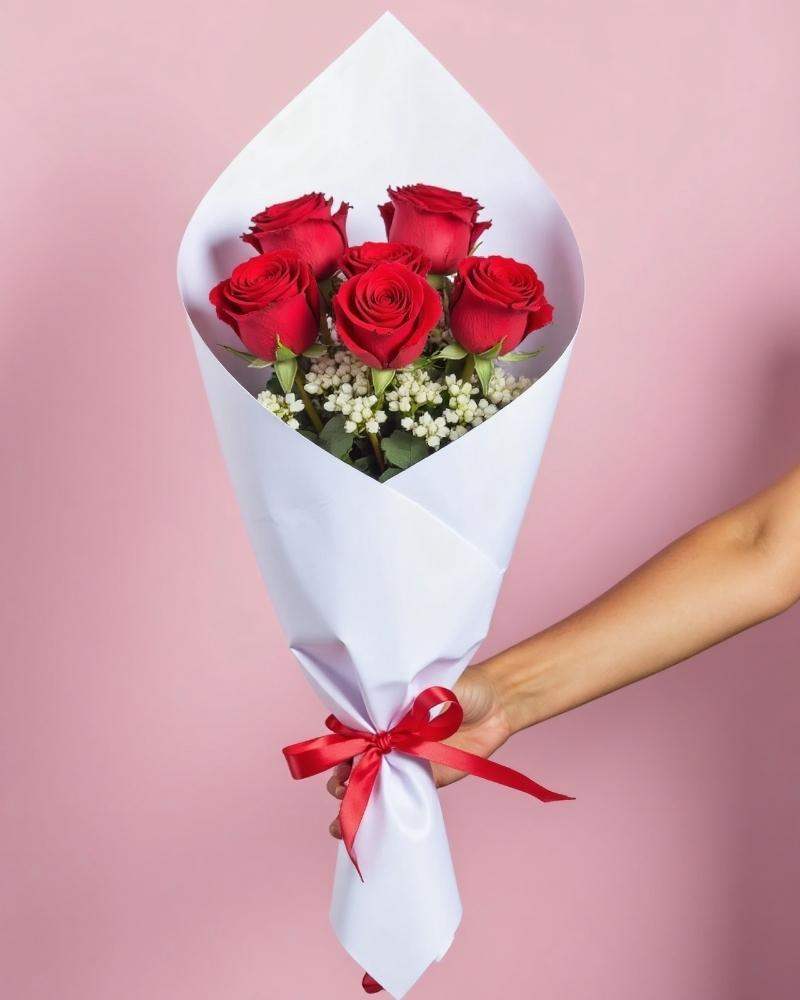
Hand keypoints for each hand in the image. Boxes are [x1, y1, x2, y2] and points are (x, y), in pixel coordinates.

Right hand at [327, 662, 510, 837]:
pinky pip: (401, 798)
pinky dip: (384, 815)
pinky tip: (369, 832)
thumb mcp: (432, 689)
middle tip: (343, 789)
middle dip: (342, 781)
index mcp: (385, 713)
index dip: (341, 750)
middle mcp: (390, 738)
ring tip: (344, 824)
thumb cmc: (463, 685)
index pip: (353, 734)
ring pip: (373, 785)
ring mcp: (407, 761)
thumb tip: (388, 726)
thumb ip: (410, 708)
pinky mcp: (427, 780)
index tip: (340, 763)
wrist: (498, 704)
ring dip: (356, 805)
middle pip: (356, 764)